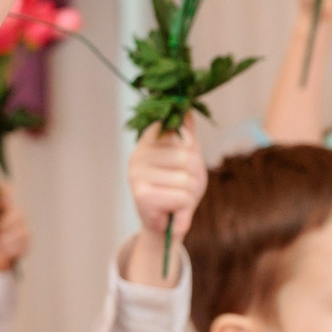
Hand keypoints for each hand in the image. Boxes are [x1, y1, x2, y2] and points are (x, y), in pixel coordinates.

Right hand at [125, 122, 206, 281]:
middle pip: (188, 158)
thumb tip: (188, 107)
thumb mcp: (187, 156)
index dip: (190, 152)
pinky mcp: (141, 196)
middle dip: (194, 177)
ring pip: (187, 180)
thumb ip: (187, 133)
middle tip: (181, 188)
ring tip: (176, 200)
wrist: (166, 224)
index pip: (182, 135)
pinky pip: (182, 198)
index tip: (181, 165)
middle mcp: (138, 154)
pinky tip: (173, 212)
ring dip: (190, 195)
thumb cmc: (177, 187)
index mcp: (148, 140)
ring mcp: (137, 174)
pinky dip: (185, 210)